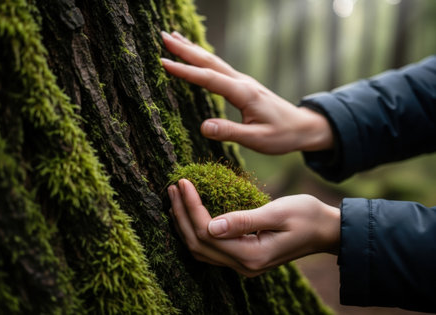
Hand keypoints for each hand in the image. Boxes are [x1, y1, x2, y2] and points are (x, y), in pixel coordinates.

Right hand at [161, 31, 333, 153]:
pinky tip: (197, 56)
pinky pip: (219, 68)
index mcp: (243, 93)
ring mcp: (243, 82)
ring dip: (193, 49)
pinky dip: (204, 59)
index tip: (163, 61)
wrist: (303, 127)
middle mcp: (242, 82)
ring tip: (174, 37)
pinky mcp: (243, 86)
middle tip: (163, 36)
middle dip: (185, 49)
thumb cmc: (282, 135)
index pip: (208, 78)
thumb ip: (230, 133)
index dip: (185, 71)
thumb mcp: (257, 140)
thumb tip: (202, 127)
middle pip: (209, 61)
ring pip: (214, 61)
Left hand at [168, 179, 339, 276]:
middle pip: (198, 243)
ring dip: (184, 223)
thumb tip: (211, 226)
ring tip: (176, 198)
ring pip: (201, 248)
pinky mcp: (244, 256)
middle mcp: (243, 265)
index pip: (207, 232)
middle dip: (181, 214)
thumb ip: (244, 221)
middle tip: (173, 187)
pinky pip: (211, 248)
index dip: (191, 206)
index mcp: (251, 254)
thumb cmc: (306, 216)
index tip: (184, 181)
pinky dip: (196, 230)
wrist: (326, 230)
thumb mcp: (277, 213)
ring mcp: (243, 264)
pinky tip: (191, 213)